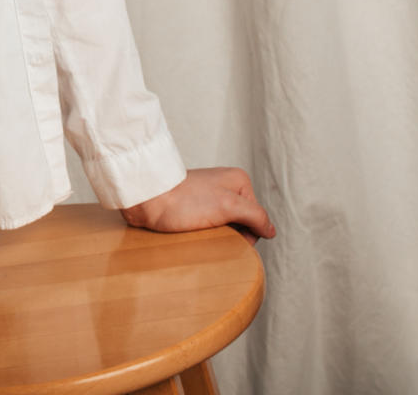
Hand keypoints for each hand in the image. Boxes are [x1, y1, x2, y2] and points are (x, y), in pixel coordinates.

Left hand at [118, 165, 276, 240]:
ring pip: (225, 226)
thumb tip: (271, 230)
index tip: (228, 235)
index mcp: (239, 181)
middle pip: (241, 222)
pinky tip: (194, 234)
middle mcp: (226, 186)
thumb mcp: (227, 206)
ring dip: (217, 236)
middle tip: (212, 233)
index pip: (256, 218)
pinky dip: (205, 234)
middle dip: (231, 234)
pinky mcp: (194, 207)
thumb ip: (255, 216)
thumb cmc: (183, 201)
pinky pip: (208, 226)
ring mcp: (209, 197)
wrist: (146, 199)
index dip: (246, 234)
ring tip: (201, 234)